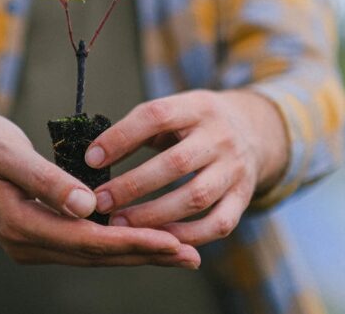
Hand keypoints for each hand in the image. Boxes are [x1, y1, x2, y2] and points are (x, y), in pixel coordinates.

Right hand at [0, 112, 199, 267]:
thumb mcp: (6, 152)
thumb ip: (46, 179)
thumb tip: (87, 206)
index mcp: (19, 223)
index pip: (87, 240)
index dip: (132, 241)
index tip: (172, 241)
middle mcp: (26, 243)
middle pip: (96, 254)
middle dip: (145, 255)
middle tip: (191, 255)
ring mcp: (31, 244)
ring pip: (93, 254)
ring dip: (136, 253)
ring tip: (179, 252)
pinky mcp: (38, 236)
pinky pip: (84, 245)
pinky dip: (116, 244)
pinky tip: (143, 240)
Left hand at [85, 90, 287, 245]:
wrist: (253, 131)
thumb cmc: (193, 125)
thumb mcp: (173, 112)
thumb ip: (137, 129)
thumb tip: (94, 156)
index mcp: (197, 107)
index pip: (157, 116)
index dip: (121, 137)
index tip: (91, 159)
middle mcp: (220, 137)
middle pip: (176, 163)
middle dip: (133, 185)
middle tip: (100, 202)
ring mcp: (235, 169)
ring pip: (195, 197)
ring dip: (154, 215)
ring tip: (119, 224)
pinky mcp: (244, 197)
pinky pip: (218, 224)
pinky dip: (187, 235)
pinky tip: (158, 238)